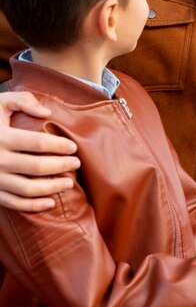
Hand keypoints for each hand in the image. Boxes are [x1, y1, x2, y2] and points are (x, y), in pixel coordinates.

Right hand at [0, 91, 79, 211]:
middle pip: (36, 167)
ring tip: (69, 183)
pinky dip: (34, 206)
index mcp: (2, 137)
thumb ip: (23, 100)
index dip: (59, 146)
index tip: (74, 147)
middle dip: (61, 166)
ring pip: (28, 189)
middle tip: (77, 163)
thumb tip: (47, 113)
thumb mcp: (1, 102)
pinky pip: (14, 203)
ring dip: (51, 188)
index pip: (37, 143)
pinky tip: (51, 201)